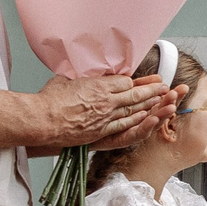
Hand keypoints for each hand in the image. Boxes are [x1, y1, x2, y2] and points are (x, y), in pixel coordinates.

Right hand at [36, 72, 173, 149]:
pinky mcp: (101, 131)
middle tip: (164, 87)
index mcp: (98, 85)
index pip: (125, 82)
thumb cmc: (48, 100)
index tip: (148, 79)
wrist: (42, 120)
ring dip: (149, 105)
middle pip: (135, 95)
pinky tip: (146, 117)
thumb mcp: (65, 79)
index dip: (139, 81)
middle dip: (152, 90)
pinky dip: (137, 121)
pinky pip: (124, 125)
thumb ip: (79, 77)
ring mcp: (105, 117)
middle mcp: (106, 100)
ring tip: (161, 101)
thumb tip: (80, 74)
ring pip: (133, 110)